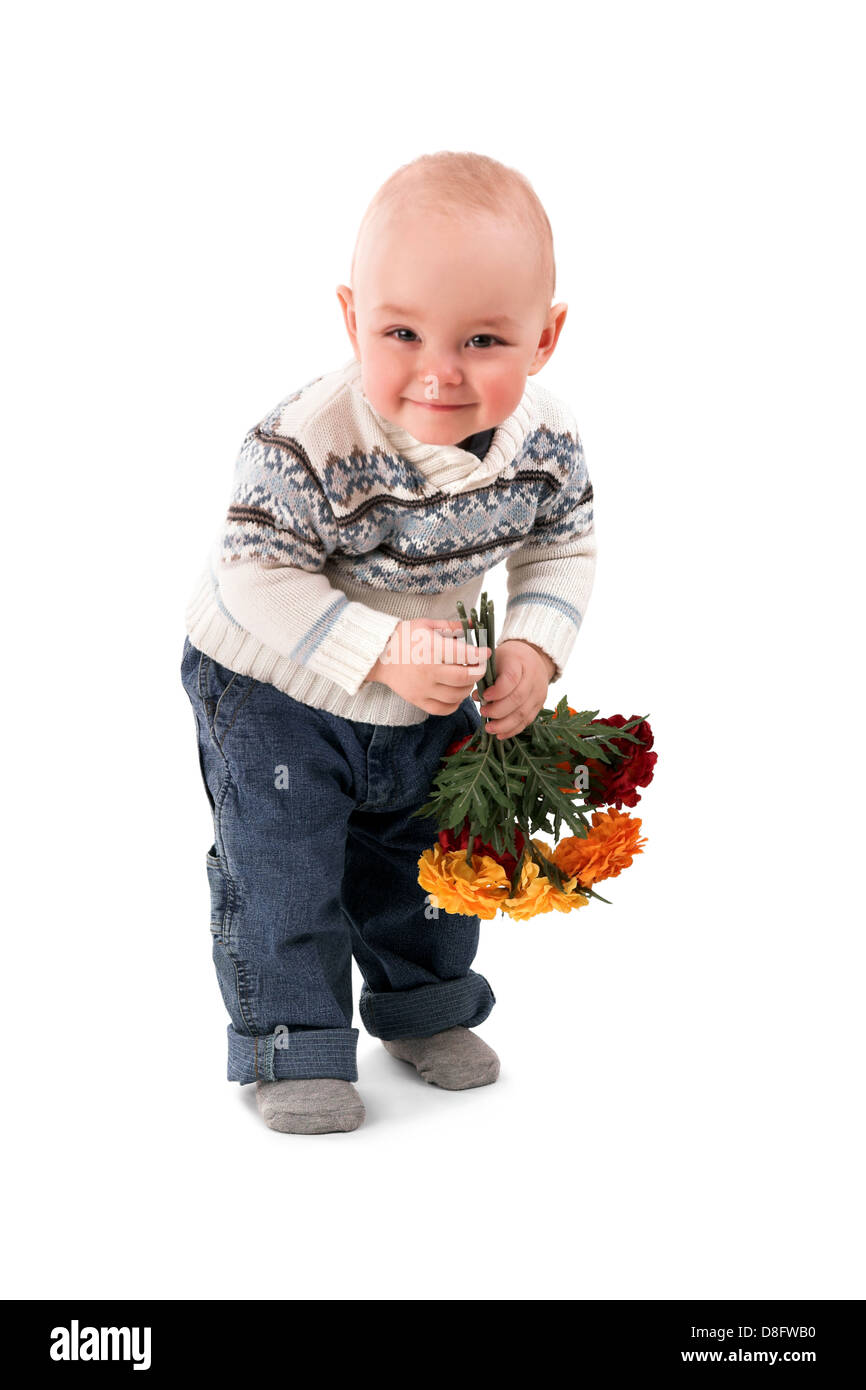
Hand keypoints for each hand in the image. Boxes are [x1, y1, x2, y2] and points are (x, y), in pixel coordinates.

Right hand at [365, 618, 489, 714]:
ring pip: (457, 696)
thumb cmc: (404, 637)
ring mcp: (423, 689)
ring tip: (467, 678)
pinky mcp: (418, 700)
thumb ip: (452, 626)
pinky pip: (444, 709)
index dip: (481, 654)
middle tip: (479, 666)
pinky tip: (456, 693)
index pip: (465, 655)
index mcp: (431, 649)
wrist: (379, 655)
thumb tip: (474, 623)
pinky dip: (455, 703)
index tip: (486, 652)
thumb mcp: (427, 625)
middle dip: (478, 672)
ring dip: (468, 688)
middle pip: (464, 678)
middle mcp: (428, 672)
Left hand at [472, 639, 554, 738]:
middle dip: (497, 710)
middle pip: (517, 699)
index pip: (511, 679)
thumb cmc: (509, 659)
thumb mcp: (496, 659)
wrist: (533, 658)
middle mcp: (533, 678)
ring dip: (504, 725)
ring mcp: (538, 693)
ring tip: (489, 728)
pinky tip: (500, 734)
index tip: (484, 696)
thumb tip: (476, 697)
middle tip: (483, 712)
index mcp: (519, 662)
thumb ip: (485, 677)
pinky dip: (513, 730)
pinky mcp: (539, 705)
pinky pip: (527, 720)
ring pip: (523, 713)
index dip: (497, 691)